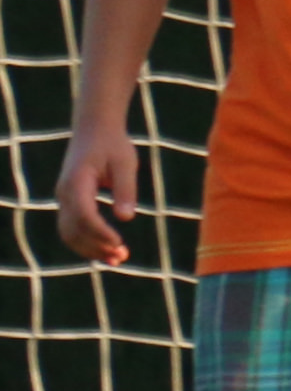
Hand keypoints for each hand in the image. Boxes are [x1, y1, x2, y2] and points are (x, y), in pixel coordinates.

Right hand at [53, 119, 141, 264]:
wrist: (94, 131)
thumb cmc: (113, 145)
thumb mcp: (125, 163)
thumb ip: (125, 189)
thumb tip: (126, 217)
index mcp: (76, 181)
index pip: (83, 214)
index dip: (99, 232)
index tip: (119, 243)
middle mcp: (65, 192)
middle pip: (73, 229)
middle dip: (95, 246)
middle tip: (122, 257)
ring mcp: (64, 198)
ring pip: (69, 233)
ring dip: (90, 249)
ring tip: (117, 259)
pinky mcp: (70, 202)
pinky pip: (72, 228)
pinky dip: (87, 242)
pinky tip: (108, 251)